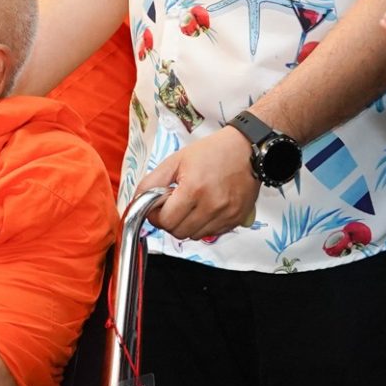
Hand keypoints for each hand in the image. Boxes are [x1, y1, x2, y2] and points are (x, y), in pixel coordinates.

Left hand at [137, 127, 261, 241]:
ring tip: (189, 206)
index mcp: (194, 189)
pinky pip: (211, 233)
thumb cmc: (212, 152)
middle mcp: (212, 206)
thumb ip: (153, 182)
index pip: (165, 221)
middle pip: (178, 232)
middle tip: (171, 206)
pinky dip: (203, 225)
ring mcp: (226, 215)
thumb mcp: (176, 160)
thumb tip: (138, 200)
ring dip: (186, 225)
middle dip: (169, 222)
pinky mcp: (236, 219)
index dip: (156, 216)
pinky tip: (204, 208)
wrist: (247, 149)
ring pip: (194, 236)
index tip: (157, 207)